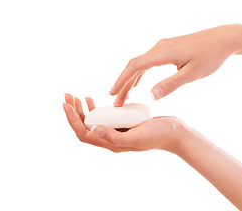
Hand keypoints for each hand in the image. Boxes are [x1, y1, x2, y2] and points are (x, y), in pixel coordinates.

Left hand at [63, 93, 185, 152]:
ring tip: (76, 97)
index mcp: (112, 144)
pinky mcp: (123, 125)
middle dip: (73, 112)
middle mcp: (111, 139)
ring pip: (93, 122)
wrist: (174, 133)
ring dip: (82, 110)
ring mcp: (117, 132)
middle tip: (67, 96)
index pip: (84, 133)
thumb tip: (93, 129)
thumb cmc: (158, 135)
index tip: (66, 104)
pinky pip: (104, 118)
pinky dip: (96, 108)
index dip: (72, 119)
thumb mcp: (137, 137)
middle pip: (85, 127)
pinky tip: (93, 101)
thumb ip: (115, 137)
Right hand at [110, 24, 241, 105]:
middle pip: (134, 65)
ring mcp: (163, 46)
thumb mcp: (192, 74)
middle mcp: (160, 47)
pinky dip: (140, 73)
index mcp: (163, 53)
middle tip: (116, 102)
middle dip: (123, 83)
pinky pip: (148, 61)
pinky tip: (138, 82)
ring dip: (130, 79)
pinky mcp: (168, 48)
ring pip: (140, 63)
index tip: (112, 95)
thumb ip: (171, 84)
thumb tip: (151, 95)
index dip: (121, 81)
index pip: (135, 67)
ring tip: (124, 95)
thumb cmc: (211, 56)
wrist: (224, 38)